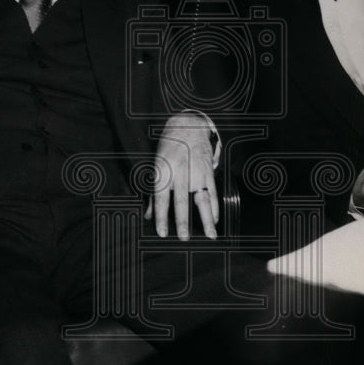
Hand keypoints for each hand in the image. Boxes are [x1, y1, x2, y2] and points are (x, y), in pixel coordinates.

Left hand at [148, 112, 218, 239]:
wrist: (188, 126)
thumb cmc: (169, 147)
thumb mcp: (156, 166)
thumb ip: (153, 192)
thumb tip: (148, 215)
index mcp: (163, 171)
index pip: (161, 197)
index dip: (161, 216)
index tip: (162, 233)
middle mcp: (180, 172)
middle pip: (181, 200)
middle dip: (183, 221)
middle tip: (184, 238)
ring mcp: (196, 171)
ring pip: (202, 198)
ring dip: (206, 219)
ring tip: (210, 235)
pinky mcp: (208, 170)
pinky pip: (213, 191)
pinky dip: (215, 207)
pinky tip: (215, 220)